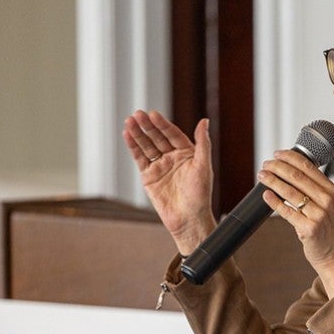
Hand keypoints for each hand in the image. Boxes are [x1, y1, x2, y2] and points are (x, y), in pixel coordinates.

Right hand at [122, 110, 216, 254]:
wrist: (188, 219)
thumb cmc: (200, 195)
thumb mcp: (204, 166)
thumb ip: (203, 143)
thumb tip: (205, 121)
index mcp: (187, 153)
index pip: (173, 134)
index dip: (163, 125)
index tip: (154, 114)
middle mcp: (173, 157)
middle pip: (158, 138)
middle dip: (147, 126)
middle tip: (138, 114)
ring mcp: (160, 166)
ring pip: (147, 146)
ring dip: (138, 134)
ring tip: (129, 122)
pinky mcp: (149, 176)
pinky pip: (140, 159)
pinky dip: (133, 147)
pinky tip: (128, 136)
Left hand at [257, 150, 333, 297]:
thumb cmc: (331, 232)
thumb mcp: (330, 206)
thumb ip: (315, 191)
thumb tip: (289, 176)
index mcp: (332, 190)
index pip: (308, 166)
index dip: (290, 157)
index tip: (277, 154)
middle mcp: (327, 200)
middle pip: (297, 176)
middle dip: (278, 167)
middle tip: (265, 164)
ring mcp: (319, 215)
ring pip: (290, 192)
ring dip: (273, 181)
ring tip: (262, 176)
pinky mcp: (309, 229)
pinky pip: (288, 212)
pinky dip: (275, 202)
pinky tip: (266, 195)